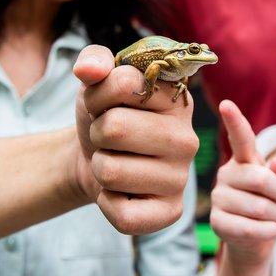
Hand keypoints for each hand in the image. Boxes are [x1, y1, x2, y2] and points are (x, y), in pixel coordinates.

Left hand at [72, 44, 198, 234]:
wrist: (96, 157)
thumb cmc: (104, 115)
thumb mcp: (96, 82)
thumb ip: (94, 61)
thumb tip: (87, 70)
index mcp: (176, 99)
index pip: (122, 82)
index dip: (97, 95)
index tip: (105, 104)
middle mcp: (188, 139)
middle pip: (115, 128)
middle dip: (97, 133)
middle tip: (109, 138)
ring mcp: (182, 178)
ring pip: (110, 171)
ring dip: (100, 167)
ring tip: (116, 161)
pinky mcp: (171, 212)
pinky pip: (122, 214)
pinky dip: (106, 203)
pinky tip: (119, 192)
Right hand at [210, 100, 275, 263]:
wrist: (258, 241)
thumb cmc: (274, 207)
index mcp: (244, 160)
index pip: (240, 138)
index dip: (234, 121)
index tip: (226, 104)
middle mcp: (227, 173)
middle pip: (262, 179)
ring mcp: (219, 197)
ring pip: (258, 207)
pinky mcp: (217, 222)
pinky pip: (249, 227)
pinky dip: (269, 231)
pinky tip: (272, 230)